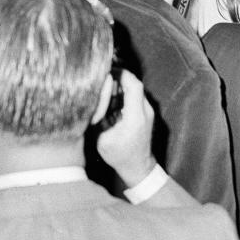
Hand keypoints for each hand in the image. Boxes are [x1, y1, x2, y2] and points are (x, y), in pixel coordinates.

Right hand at [97, 70, 157, 186]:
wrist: (138, 168)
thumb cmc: (119, 155)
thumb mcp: (101, 137)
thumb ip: (98, 115)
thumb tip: (92, 95)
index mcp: (135, 116)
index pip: (133, 84)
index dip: (119, 73)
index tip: (105, 72)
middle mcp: (145, 110)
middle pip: (134, 83)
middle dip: (117, 78)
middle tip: (101, 80)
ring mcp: (147, 111)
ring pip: (134, 88)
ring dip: (120, 86)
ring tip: (104, 91)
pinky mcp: (145, 113)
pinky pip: (135, 96)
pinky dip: (123, 94)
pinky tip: (111, 101)